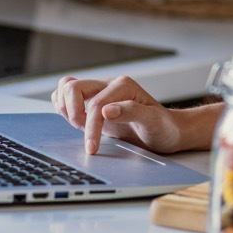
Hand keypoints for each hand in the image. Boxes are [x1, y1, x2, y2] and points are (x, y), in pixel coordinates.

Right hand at [51, 74, 179, 154]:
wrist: (168, 131)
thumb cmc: (163, 127)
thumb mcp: (153, 121)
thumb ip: (131, 112)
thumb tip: (106, 110)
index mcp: (123, 86)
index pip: (95, 104)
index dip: (91, 128)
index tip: (92, 148)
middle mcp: (109, 85)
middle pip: (72, 87)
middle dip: (72, 112)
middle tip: (81, 130)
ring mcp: (100, 92)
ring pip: (67, 87)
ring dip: (66, 108)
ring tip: (80, 126)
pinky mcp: (94, 102)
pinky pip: (68, 97)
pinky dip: (65, 108)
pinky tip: (78, 123)